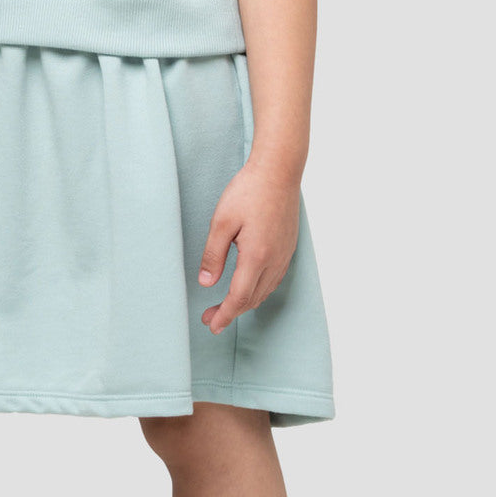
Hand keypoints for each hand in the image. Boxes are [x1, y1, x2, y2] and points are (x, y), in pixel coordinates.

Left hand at [197, 156, 300, 334]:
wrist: (279, 171)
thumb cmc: (248, 191)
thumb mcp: (222, 221)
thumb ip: (214, 254)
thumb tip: (207, 283)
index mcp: (256, 257)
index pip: (239, 298)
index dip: (224, 315)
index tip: (211, 326)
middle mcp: (274, 261)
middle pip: (252, 299)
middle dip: (231, 312)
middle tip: (210, 318)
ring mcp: (284, 255)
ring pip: (264, 291)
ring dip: (245, 303)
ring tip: (226, 306)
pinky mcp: (288, 247)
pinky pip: (273, 279)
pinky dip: (259, 290)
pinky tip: (249, 287)